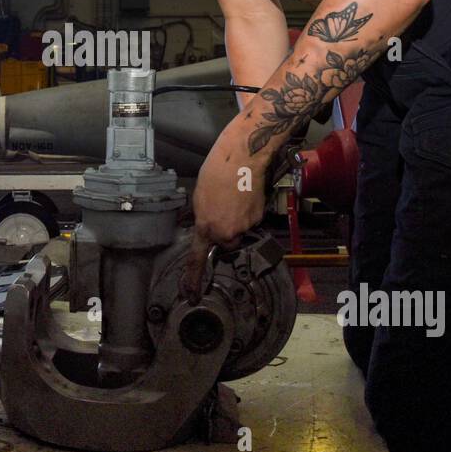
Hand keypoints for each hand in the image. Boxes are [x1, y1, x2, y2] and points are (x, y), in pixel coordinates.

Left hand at [181, 126, 267, 302]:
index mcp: (206, 226)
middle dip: (225, 231)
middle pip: (226, 242)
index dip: (194, 277)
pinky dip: (248, 211)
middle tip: (224, 209)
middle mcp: (225, 232)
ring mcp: (244, 226)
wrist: (242, 158)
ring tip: (234, 197)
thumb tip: (205, 225)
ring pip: (240, 231)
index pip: (198, 258)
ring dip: (237, 219)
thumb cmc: (217, 172)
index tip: (192, 293)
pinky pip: (251, 221)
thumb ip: (202, 217)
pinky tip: (244, 195)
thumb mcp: (199, 196)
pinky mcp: (258, 218)